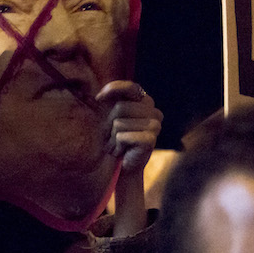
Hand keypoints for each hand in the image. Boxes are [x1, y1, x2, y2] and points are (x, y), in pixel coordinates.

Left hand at [97, 80, 161, 236]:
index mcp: (146, 101)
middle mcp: (154, 111)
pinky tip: (123, 151)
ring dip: (113, 137)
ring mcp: (155, 126)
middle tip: (114, 136)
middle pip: (120, 107)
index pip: (131, 86)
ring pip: (119, 123)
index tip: (98, 98)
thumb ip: (112, 99)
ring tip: (119, 145)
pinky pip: (122, 136)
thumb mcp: (112, 115)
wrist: (122, 166)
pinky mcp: (151, 140)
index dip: (113, 89)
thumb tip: (99, 94)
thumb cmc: (115, 139)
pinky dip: (117, 145)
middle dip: (110, 124)